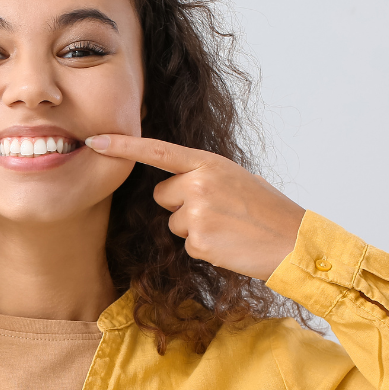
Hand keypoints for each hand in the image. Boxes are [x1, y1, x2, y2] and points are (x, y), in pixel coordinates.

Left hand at [84, 134, 304, 280]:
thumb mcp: (234, 178)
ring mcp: (197, 212)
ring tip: (227, 228)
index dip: (123, 146)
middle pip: (162, 195)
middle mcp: (198, 183)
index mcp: (208, 163)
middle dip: (181, 206)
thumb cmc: (266, 210)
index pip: (157, 150)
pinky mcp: (198, 241)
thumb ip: (201, 175)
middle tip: (218, 212)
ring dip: (194, 229)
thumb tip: (171, 186)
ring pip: (173, 223)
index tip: (95, 141)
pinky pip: (186, 244)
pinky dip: (204, 248)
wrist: (293, 241)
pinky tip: (228, 244)